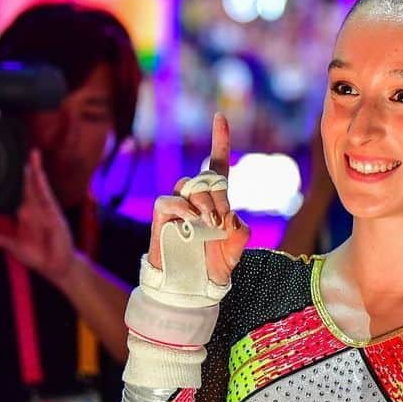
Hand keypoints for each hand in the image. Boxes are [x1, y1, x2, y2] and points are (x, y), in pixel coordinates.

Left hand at [0, 149, 76, 282]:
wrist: (56, 267)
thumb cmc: (38, 256)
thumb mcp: (13, 246)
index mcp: (28, 214)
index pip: (23, 191)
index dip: (21, 177)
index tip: (18, 163)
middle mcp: (37, 209)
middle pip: (31, 184)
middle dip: (30, 168)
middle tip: (30, 151)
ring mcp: (46, 211)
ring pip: (39, 187)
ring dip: (37, 171)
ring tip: (34, 155)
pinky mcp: (54, 216)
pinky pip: (47, 198)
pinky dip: (43, 186)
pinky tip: (40, 175)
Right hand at [148, 113, 249, 284]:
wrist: (195, 285)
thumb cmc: (216, 264)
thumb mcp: (237, 248)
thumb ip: (241, 232)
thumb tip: (231, 217)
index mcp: (217, 200)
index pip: (217, 165)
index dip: (219, 140)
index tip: (219, 116)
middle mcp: (196, 198)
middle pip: (207, 180)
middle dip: (219, 199)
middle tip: (221, 222)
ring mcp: (178, 206)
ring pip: (190, 188)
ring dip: (204, 204)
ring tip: (209, 225)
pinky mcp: (161, 216)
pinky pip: (169, 201)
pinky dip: (184, 208)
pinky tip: (193, 221)